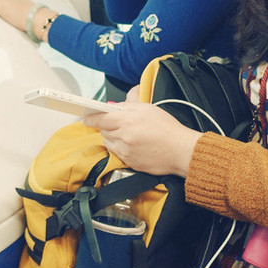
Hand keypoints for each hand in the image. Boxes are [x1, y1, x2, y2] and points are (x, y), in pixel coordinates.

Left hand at [83, 102, 199, 177]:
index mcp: (127, 120)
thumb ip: (128, 104)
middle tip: (114, 123)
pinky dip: (120, 148)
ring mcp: (126, 151)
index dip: (91, 118)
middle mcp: (124, 136)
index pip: (100, 118)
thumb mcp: (148, 108)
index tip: (86, 117)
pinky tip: (133, 144)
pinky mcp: (130, 163)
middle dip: (105, 127)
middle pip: (103, 131)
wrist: (181, 150)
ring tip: (126, 134)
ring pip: (108, 143)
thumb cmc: (168, 128)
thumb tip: (114, 104)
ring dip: (112, 138)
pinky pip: (117, 154)